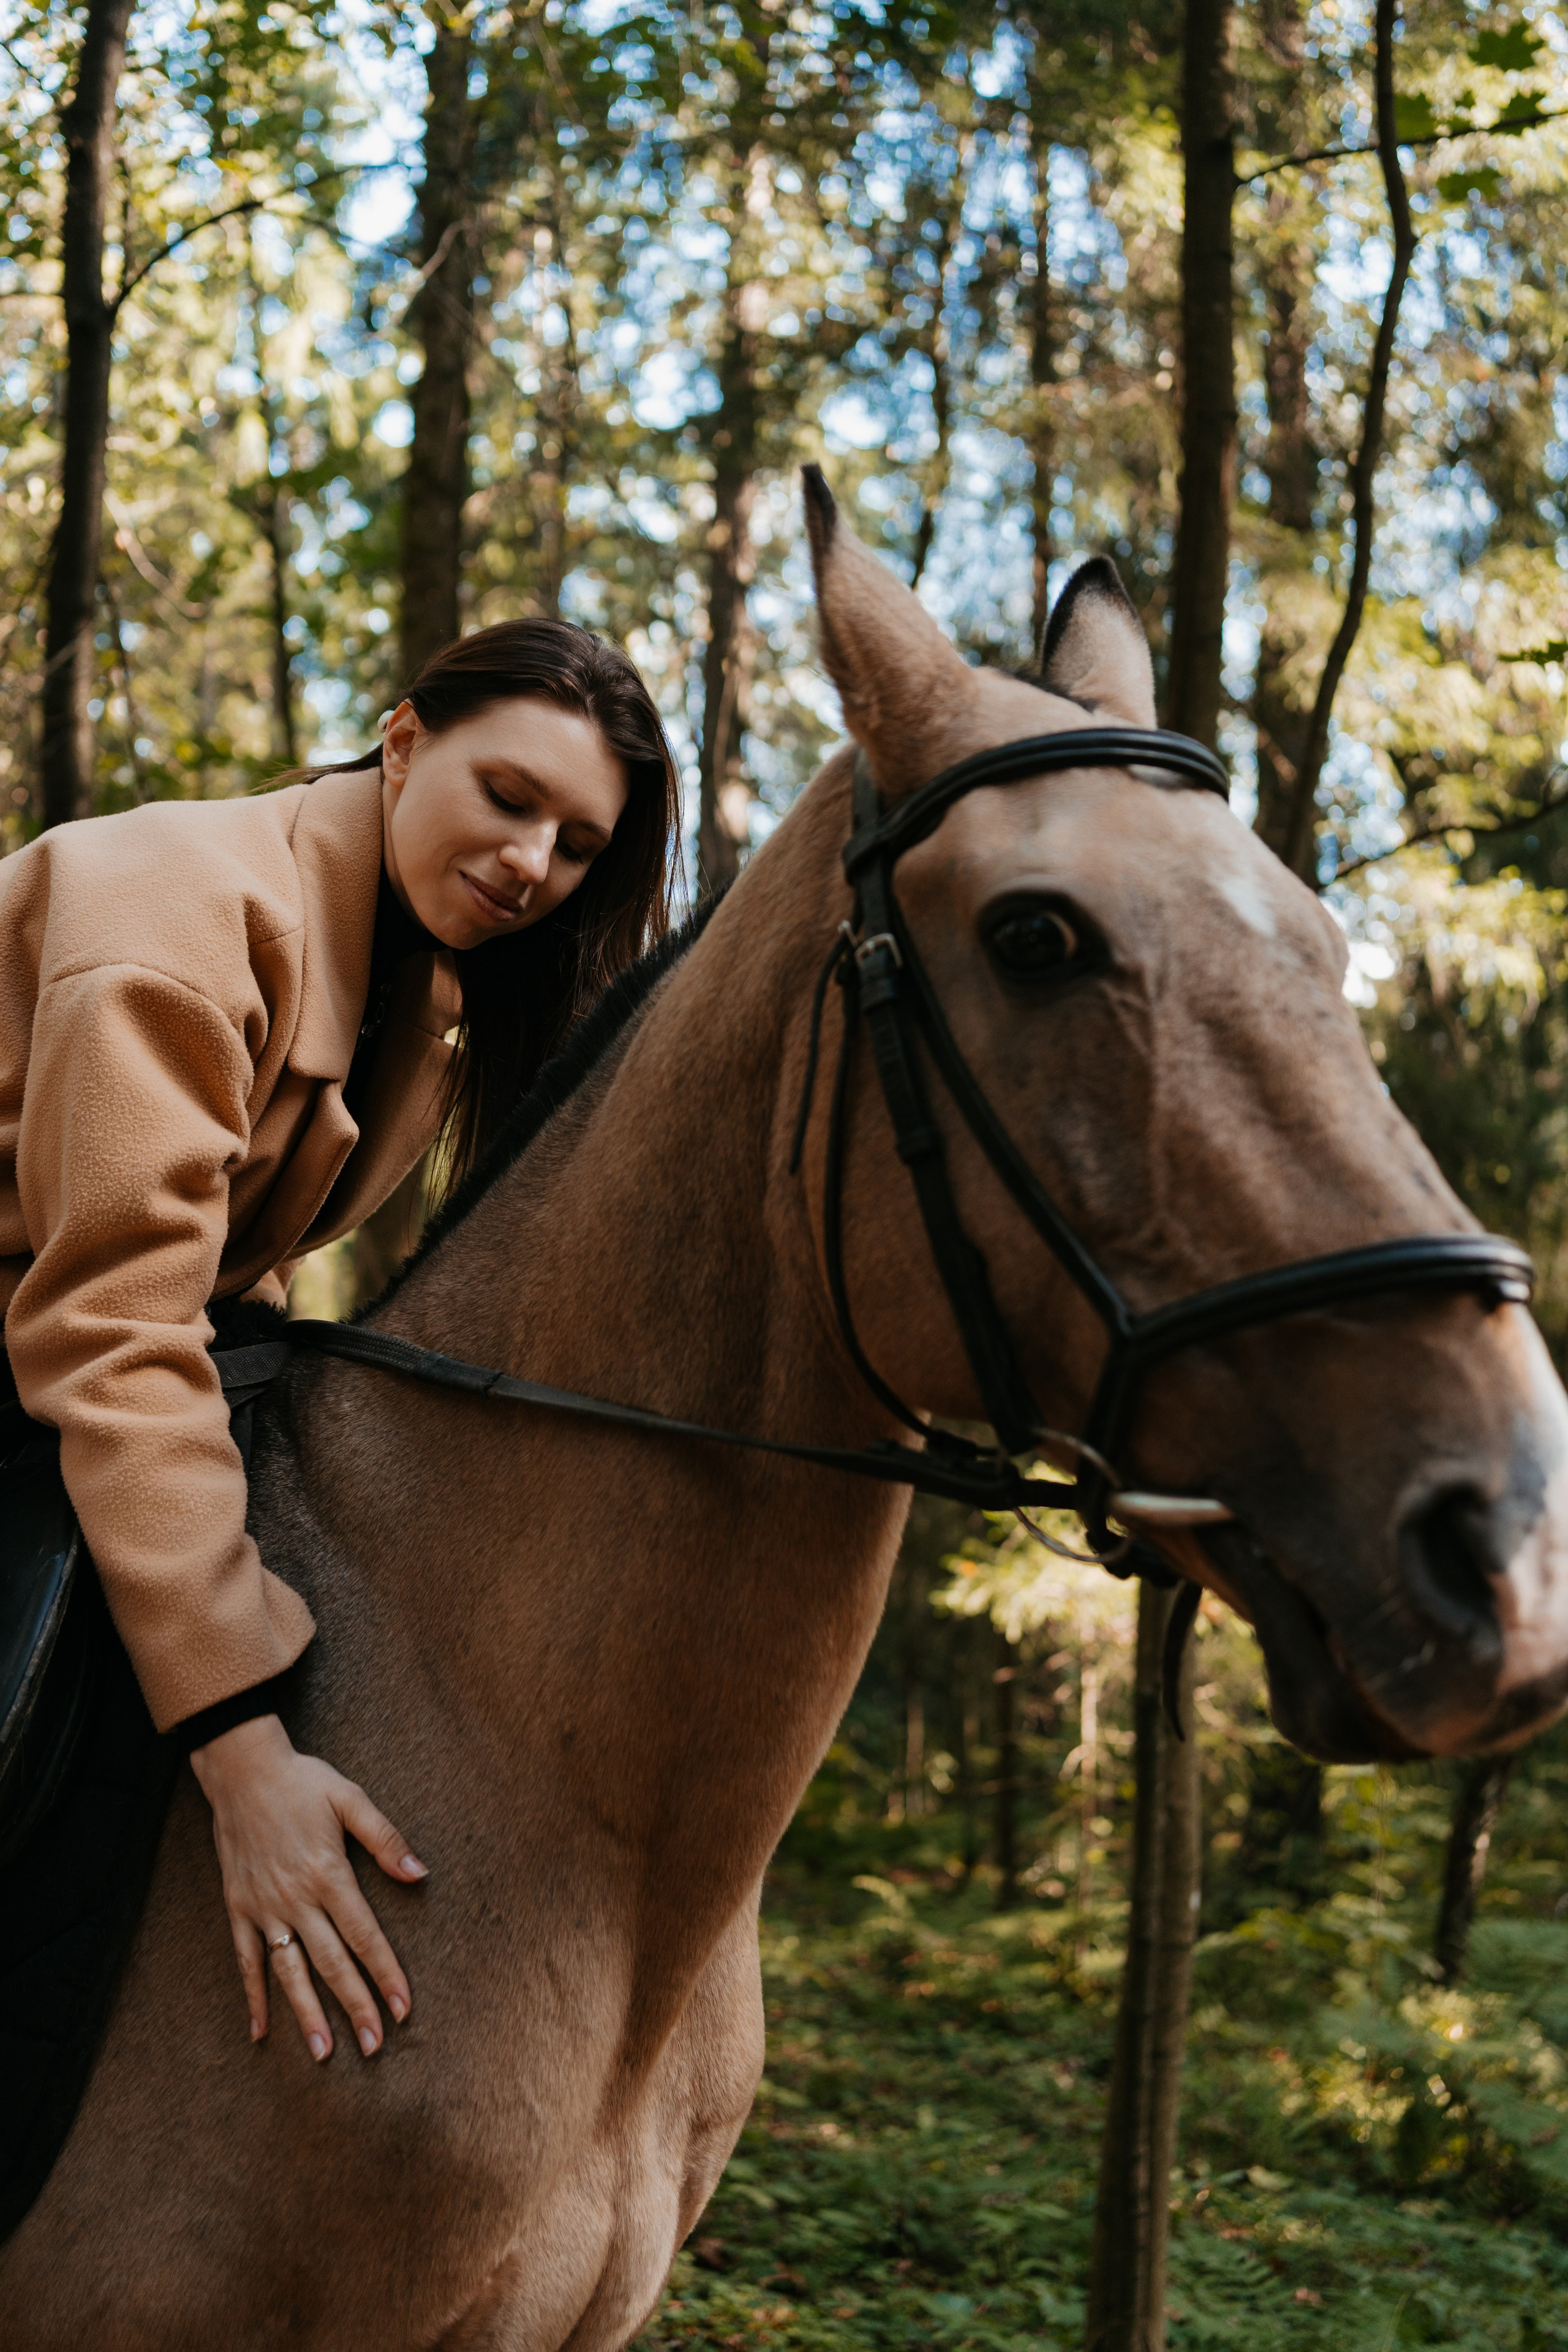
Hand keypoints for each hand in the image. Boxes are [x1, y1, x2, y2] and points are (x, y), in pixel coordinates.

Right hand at [190, 1713, 427, 2060]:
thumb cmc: (303, 1781)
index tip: (403, 2009)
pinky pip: (246, 1959)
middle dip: (355, 2006)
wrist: (241, 1769)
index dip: (386, 1974)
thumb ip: (385, 1839)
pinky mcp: (238, 1907)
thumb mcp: (351, 1799)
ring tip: (324, 2053)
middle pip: (332, 1963)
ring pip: (289, 1971)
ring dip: (307, 2013)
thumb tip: (420, 1873)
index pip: (365, 1936)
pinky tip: (261, 2031)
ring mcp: (263, 1907)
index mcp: (328, 1874)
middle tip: (374, 2047)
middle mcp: (296, 1898)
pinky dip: (253, 1996)